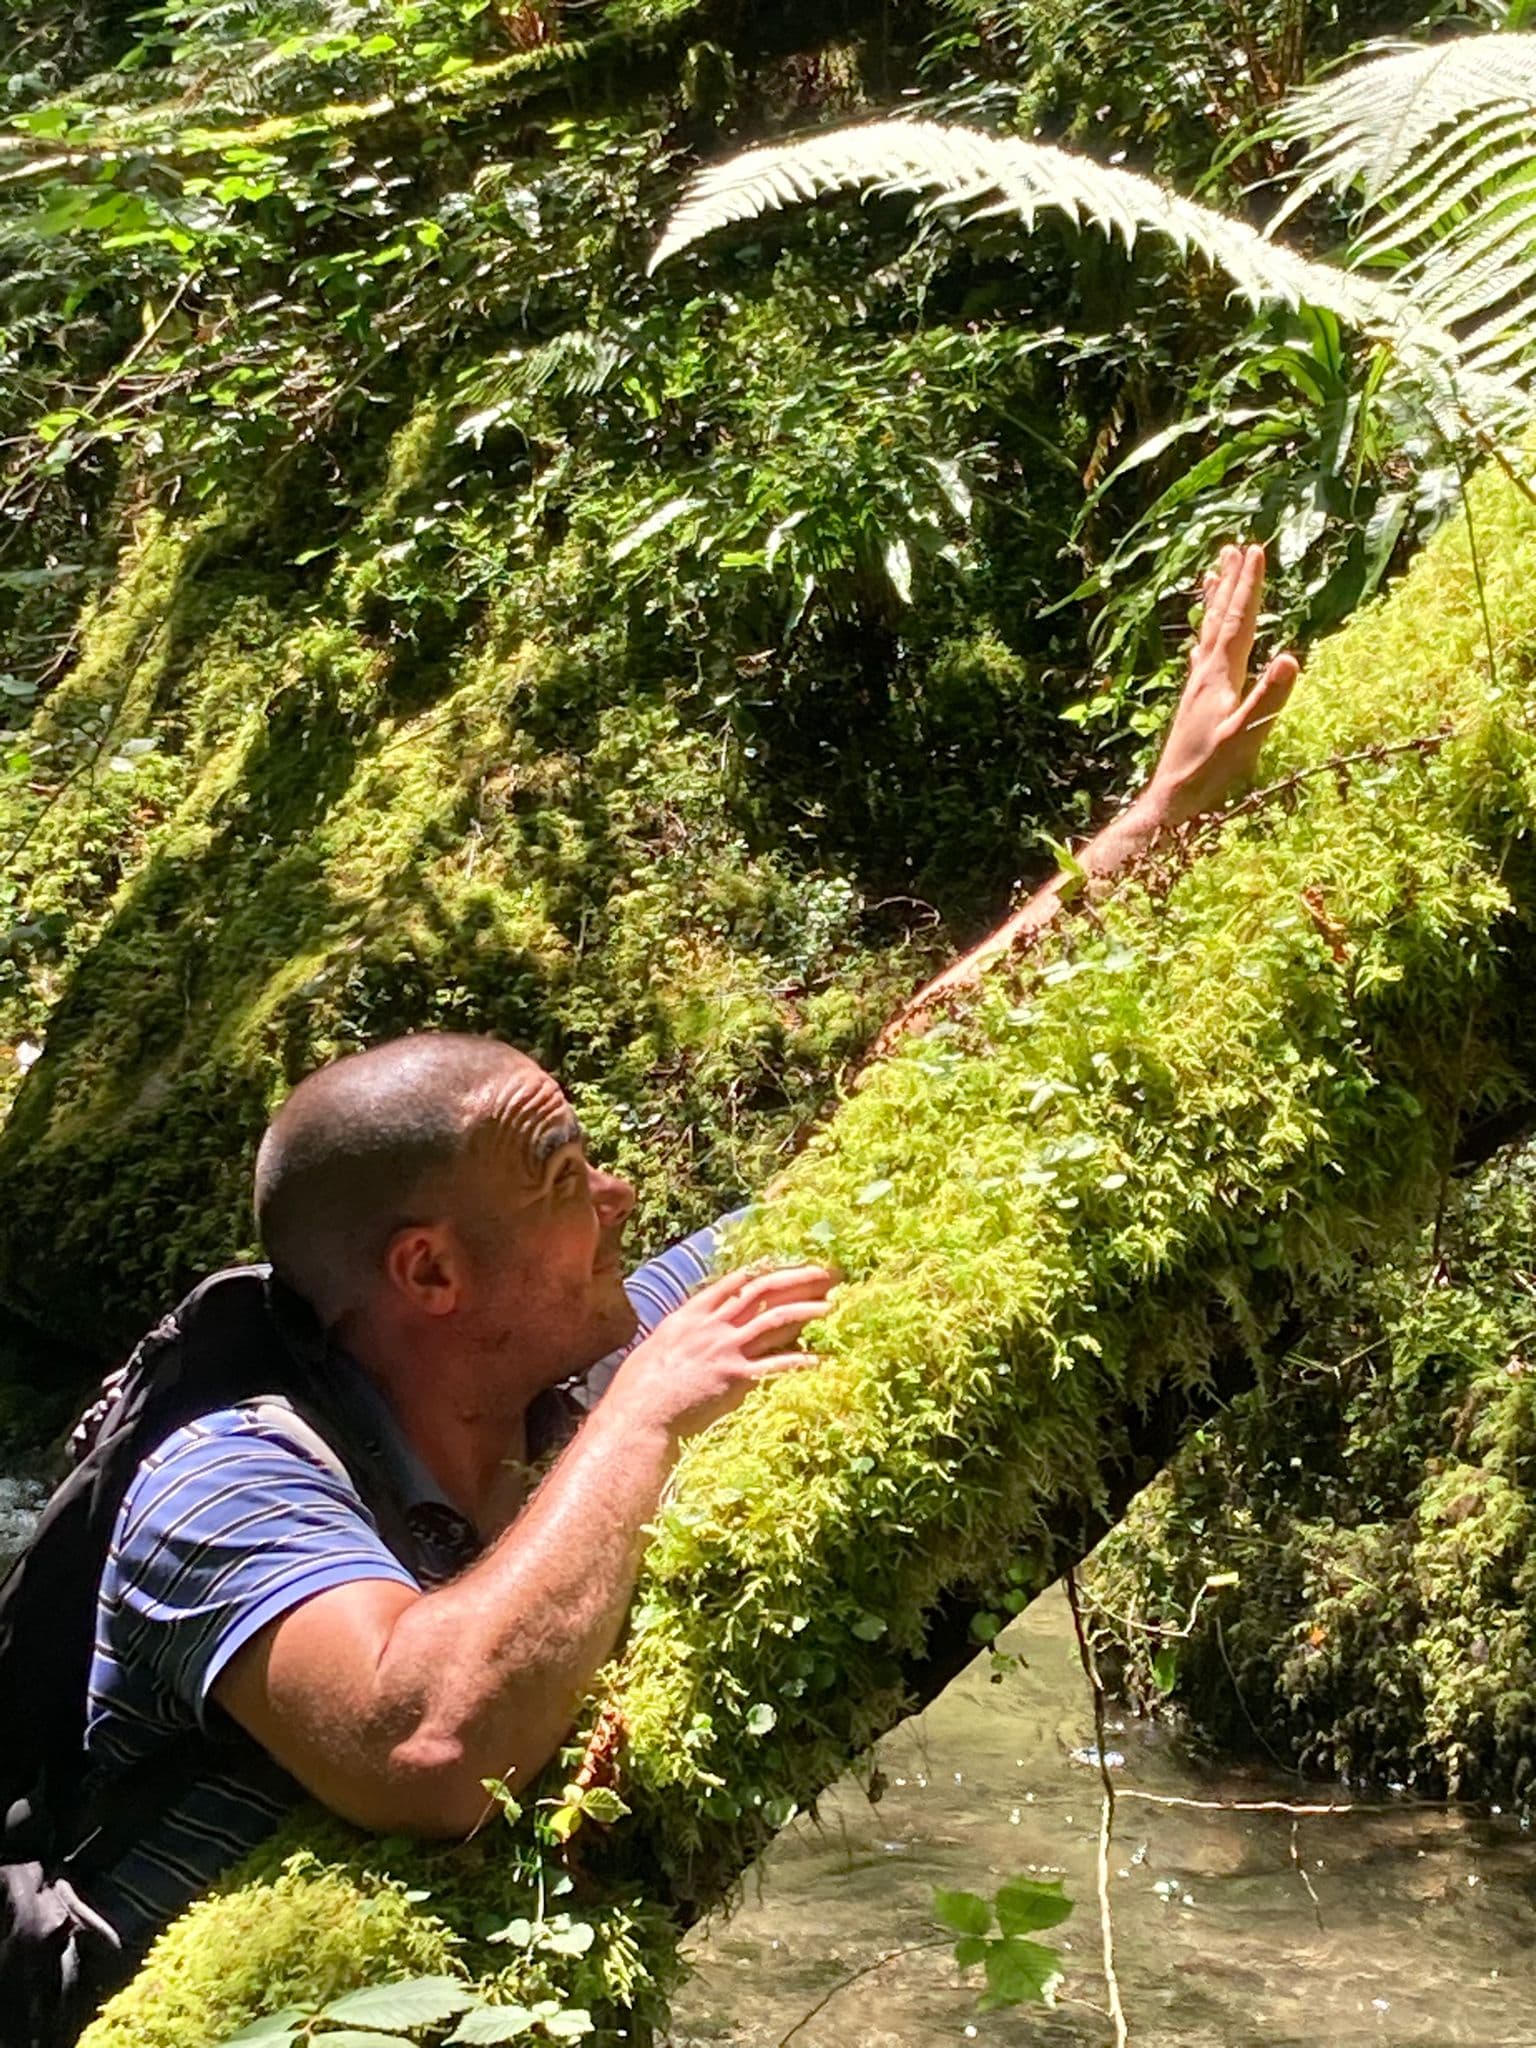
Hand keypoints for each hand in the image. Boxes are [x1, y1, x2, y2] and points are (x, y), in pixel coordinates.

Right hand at [608, 1263, 835, 1439]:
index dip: (765, 1272)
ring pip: (776, 1321)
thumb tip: (689, 1331)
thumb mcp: (657, 1347)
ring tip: (833, 1306)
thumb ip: (680, 1334)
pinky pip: (775, 1365)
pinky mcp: (736, 1378)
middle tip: (827, 1274)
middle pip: (763, 1292)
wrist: (641, 1414)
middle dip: (798, 1279)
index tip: (788, 1267)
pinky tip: (820, 1359)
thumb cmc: (638, 1387)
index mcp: (692, 1314)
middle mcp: (713, 1326)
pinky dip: (799, 1360)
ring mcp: (726, 1350)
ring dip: (808, 1311)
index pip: (735, 1283)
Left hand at [1147, 543, 1299, 828]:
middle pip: (1220, 618)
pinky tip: (1202, 640)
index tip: (1256, 549)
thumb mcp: (1244, 736)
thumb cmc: (1209, 772)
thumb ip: (1268, 698)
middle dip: (1231, 582)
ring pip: (1208, 633)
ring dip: (1216, 601)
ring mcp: (1197, 687)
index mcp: (1220, 676)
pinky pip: (1202, 655)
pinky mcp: (1193, 702)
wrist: (1170, 798)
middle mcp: (1204, 674)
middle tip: (1235, 547)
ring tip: (1215, 573)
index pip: (1239, 620)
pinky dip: (1206, 637)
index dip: (1249, 585)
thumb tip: (1291, 656)